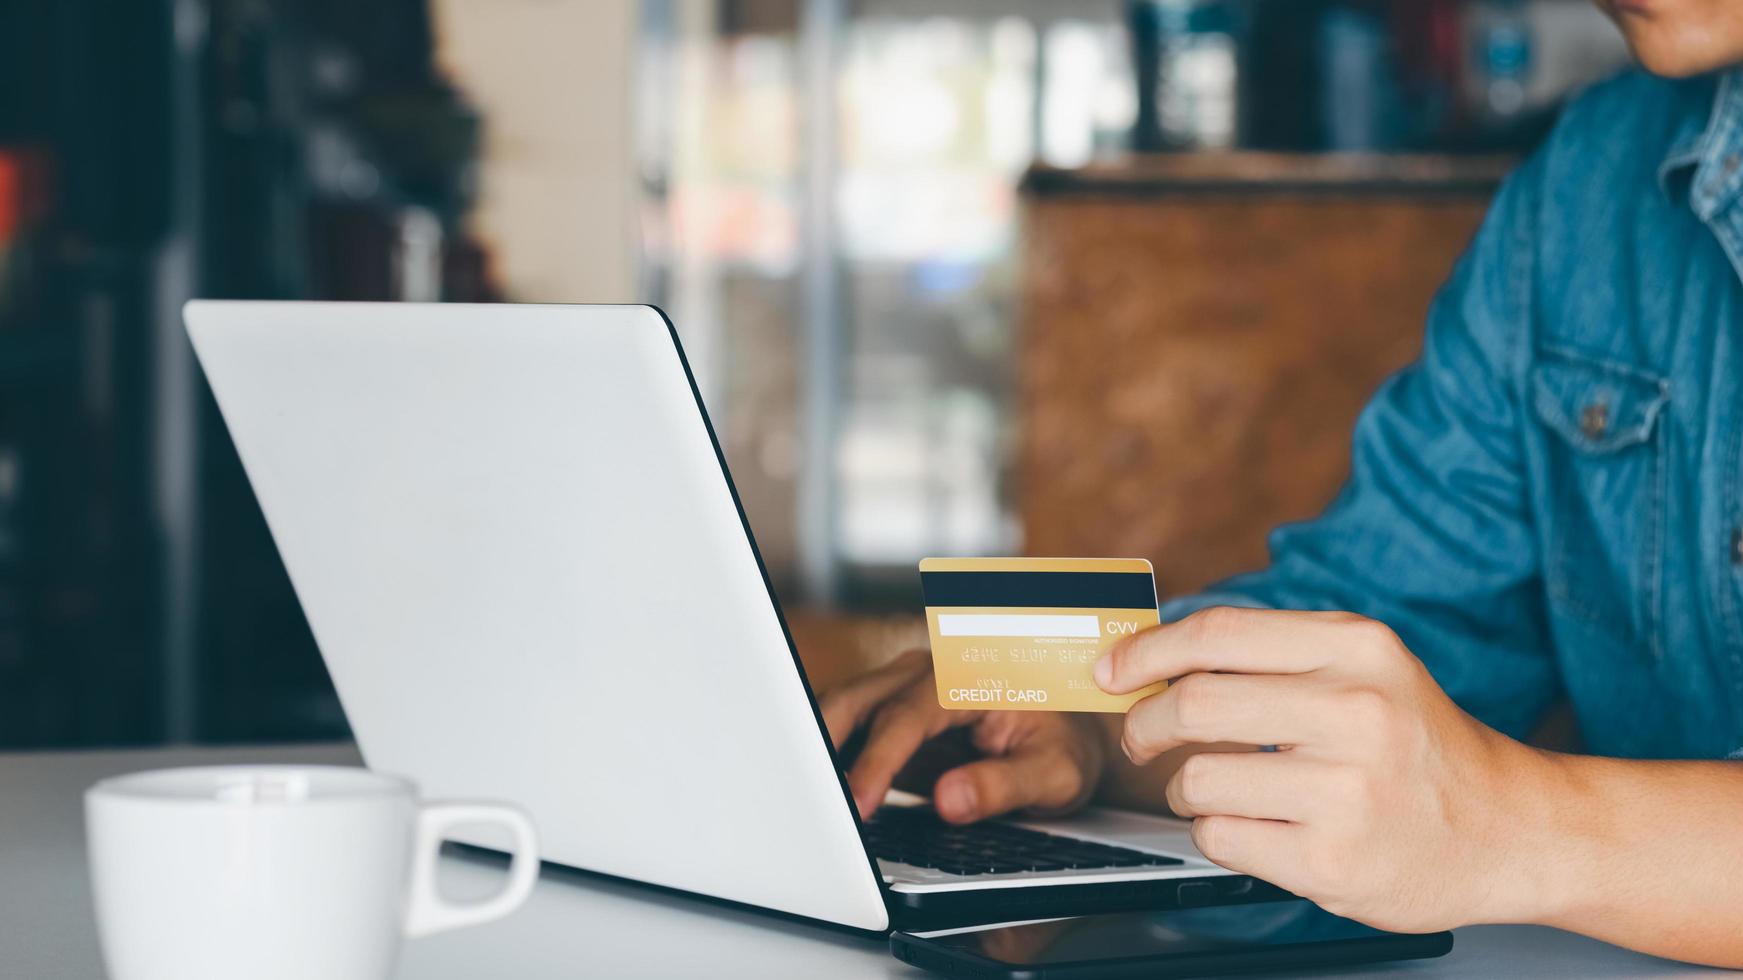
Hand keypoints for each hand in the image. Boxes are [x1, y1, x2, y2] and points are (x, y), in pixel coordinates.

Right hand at [819, 649, 1105, 822]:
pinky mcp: (892, 712)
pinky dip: (832, 755)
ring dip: (820, 748)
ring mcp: (905, 688)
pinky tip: (820, 791)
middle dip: (822, 742)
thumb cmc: (1066, 744)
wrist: (1071, 728)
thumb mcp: (1055, 773)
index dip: (878, 761)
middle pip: (859, 698)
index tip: (858, 804)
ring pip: (846, 708)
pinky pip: (852, 726)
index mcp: (969, 674)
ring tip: (803, 799)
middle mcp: (930, 672)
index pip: (908, 715)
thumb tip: (950, 801)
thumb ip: (1003, 784)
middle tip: (804, 797)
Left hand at [1096, 607, 1527, 932]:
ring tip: (1217, 791)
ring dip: (1185, 790)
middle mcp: (1355, 712)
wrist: (1512, 831)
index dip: (1146, 651)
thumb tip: (1155, 654)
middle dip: (1147, 725)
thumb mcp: (1366, 670)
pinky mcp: (1332, 861)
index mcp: (1356, 649)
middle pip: (1193, 704)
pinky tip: (1254, 828)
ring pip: (1198, 780)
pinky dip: (1216, 834)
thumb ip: (1273, 656)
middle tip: (1142, 738)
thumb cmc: (1421, 747)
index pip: (1217, 634)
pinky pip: (1220, 839)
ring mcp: (1346, 792)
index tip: (1111, 670)